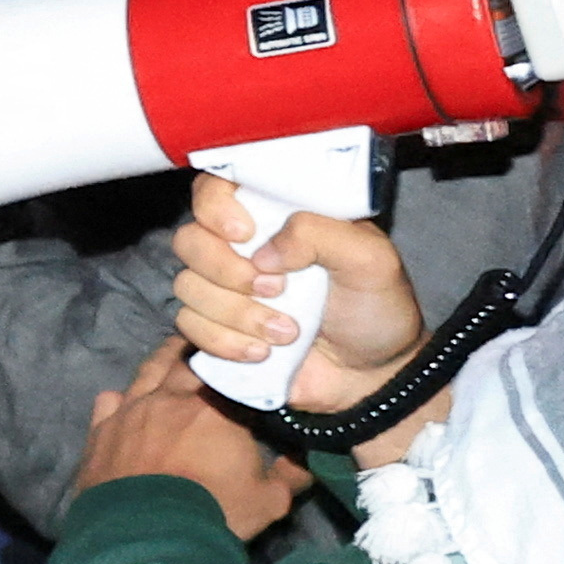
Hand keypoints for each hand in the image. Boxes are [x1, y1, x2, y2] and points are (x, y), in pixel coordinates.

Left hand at [79, 342, 303, 536]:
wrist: (146, 540)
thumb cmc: (213, 513)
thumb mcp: (267, 502)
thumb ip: (289, 477)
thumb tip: (303, 462)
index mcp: (216, 407)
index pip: (230, 372)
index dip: (237, 368)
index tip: (242, 365)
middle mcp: (171, 398)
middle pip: (185, 361)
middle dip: (198, 353)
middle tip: (207, 350)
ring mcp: (131, 411)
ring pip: (147, 372)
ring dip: (161, 362)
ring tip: (170, 357)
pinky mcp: (100, 432)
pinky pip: (108, 402)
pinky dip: (118, 400)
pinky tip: (121, 402)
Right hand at [178, 171, 420, 407]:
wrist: (369, 377)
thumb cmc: (376, 310)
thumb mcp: (371, 260)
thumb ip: (322, 234)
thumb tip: (264, 251)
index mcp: (277, 216)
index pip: (216, 187)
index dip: (215, 206)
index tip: (245, 234)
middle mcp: (243, 248)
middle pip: (190, 239)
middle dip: (226, 270)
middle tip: (277, 290)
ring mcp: (225, 291)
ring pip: (188, 287)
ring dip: (236, 314)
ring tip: (286, 333)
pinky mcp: (217, 331)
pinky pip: (189, 327)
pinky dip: (226, 343)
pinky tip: (263, 353)